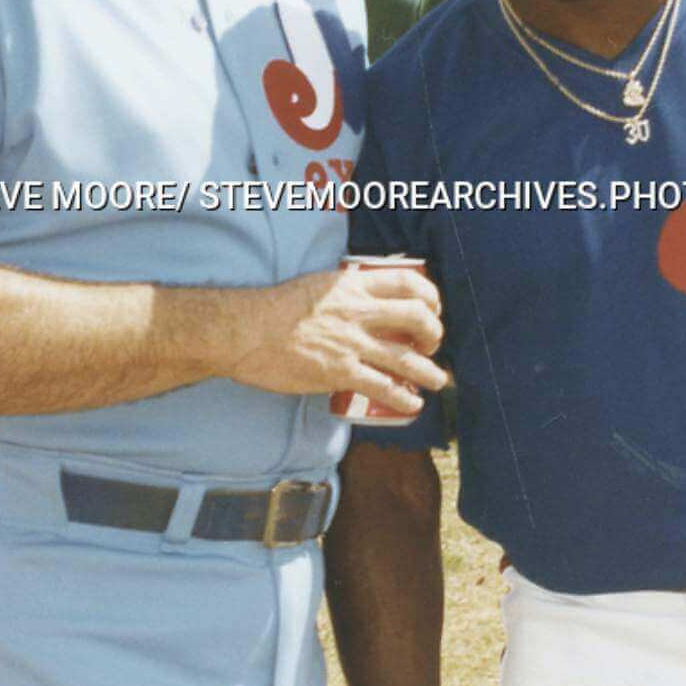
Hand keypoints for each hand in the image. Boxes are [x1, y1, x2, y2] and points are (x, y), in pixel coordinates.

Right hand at [228, 266, 445, 410]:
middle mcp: (359, 311)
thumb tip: (365, 299)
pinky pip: (384, 388)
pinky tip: (412, 403)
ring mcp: (352, 343)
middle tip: (432, 344)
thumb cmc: (276, 308)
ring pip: (408, 358)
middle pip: (418, 317)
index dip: (429, 296)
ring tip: (438, 380)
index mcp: (353, 285)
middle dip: (434, 333)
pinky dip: (404, 398)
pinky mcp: (341, 373)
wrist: (247, 331)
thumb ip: (346, 291)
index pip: (407, 281)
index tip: (432, 308)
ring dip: (431, 372)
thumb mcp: (319, 285)